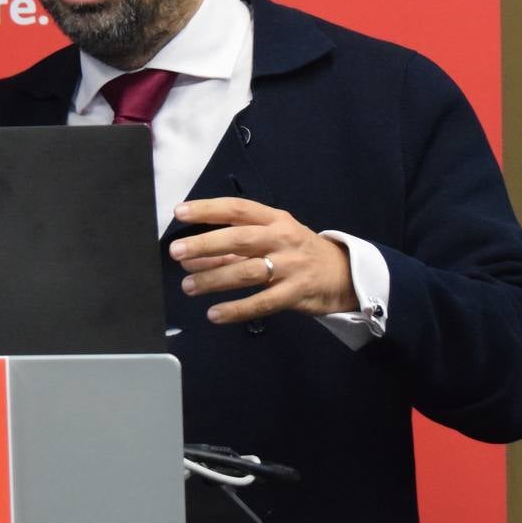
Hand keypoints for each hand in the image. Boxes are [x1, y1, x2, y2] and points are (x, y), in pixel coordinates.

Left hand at [168, 196, 355, 323]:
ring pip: (247, 271)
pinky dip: (236, 309)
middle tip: (177, 252)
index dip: (208, 209)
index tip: (180, 212)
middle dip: (205, 245)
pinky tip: (214, 314)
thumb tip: (192, 257)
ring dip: (214, 279)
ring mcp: (290, 266)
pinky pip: (262, 302)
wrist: (344, 274)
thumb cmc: (298, 252)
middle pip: (239, 239)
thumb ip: (233, 247)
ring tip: (188, 286)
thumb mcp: (271, 240)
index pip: (237, 209)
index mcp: (274, 219)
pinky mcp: (295, 293)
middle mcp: (282, 238)